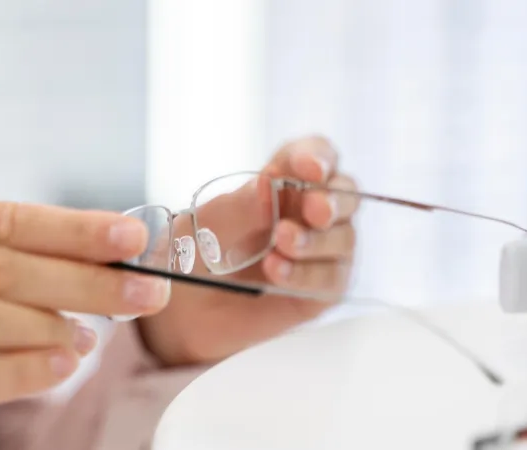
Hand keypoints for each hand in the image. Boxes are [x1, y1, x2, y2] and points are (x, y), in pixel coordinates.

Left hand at [138, 136, 357, 364]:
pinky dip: (305, 274)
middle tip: (313, 209)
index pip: (316, 156)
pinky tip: (276, 271)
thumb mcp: (208, 223)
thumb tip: (271, 182)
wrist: (182, 309)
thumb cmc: (195, 253)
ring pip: (344, 237)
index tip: (310, 168)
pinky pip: (331, 280)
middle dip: (331, 199)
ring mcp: (319, 254)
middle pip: (345, 193)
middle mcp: (309, 215)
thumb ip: (242, 204)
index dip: (318, 156)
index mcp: (284, 184)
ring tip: (280, 243)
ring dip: (314, 239)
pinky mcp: (319, 292)